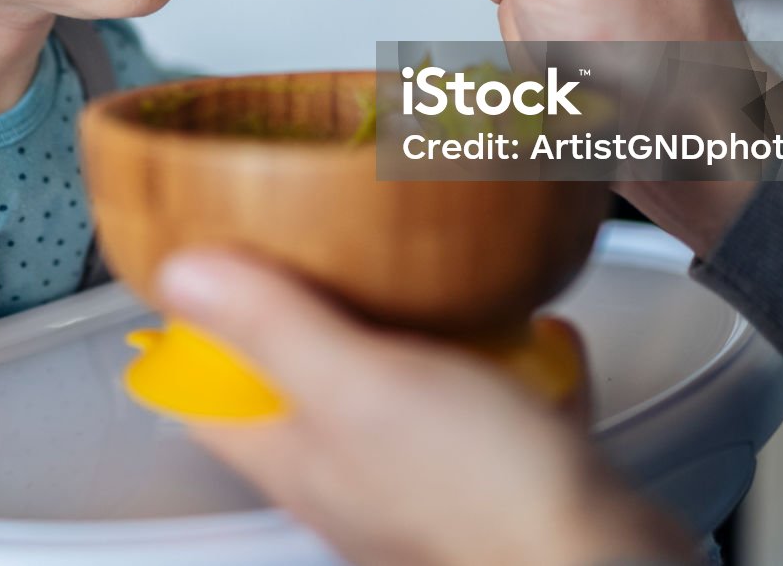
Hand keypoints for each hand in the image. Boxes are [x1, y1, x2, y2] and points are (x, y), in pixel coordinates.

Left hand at [158, 250, 695, 565]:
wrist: (599, 565)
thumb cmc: (482, 504)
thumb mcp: (358, 386)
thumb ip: (270, 327)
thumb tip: (183, 273)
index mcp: (297, 454)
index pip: (206, 394)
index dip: (194, 328)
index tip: (206, 260)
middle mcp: (351, 473)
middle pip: (299, 384)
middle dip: (306, 312)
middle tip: (315, 248)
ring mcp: (423, 479)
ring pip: (393, 393)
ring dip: (411, 332)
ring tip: (430, 279)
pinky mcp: (497, 482)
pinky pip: (491, 407)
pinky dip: (509, 364)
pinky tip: (533, 334)